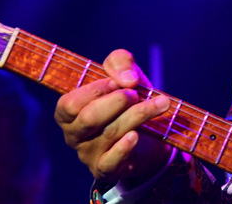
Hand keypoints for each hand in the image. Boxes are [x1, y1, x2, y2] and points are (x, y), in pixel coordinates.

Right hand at [55, 49, 172, 184]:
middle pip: (89, 118)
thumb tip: (127, 79)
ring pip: (110, 134)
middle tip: (136, 93)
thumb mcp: (124, 74)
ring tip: (161, 103)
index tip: (118, 81)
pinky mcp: (106, 169)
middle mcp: (74, 135)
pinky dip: (123, 148)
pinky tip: (136, 135)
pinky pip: (110, 162)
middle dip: (117, 101)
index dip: (95, 90)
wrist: (152, 133)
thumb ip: (120, 63)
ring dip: (139, 114)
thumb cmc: (130, 100)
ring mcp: (88, 154)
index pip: (69, 104)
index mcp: (70, 113)